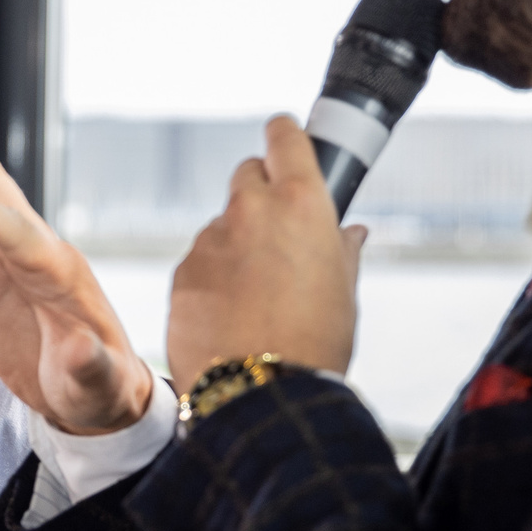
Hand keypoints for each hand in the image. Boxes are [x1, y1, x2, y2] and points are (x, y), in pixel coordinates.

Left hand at [167, 114, 366, 393]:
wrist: (263, 394)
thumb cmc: (315, 343)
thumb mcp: (344, 292)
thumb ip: (342, 249)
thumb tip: (349, 231)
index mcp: (300, 202)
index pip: (283, 135)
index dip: (284, 136)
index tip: (285, 140)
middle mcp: (250, 210)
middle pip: (247, 174)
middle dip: (260, 193)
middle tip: (277, 232)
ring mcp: (210, 240)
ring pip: (221, 225)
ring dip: (235, 243)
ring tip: (256, 294)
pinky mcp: (182, 272)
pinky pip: (199, 262)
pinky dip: (212, 277)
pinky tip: (230, 315)